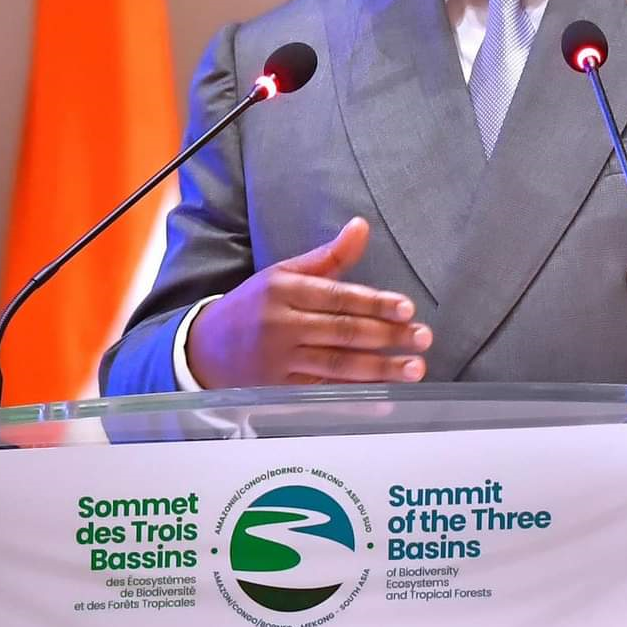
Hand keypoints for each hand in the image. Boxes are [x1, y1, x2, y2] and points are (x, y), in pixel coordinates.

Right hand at [185, 217, 431, 387]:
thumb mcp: (284, 273)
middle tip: (423, 337)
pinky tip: (382, 400)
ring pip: (337, 365)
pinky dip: (354, 398)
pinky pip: (323, 393)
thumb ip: (328, 256)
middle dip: (387, 336)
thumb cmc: (254, 305)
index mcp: (283, 289)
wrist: (204, 349)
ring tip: (414, 368)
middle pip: (342, 332)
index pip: (338, 297)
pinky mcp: (278, 391)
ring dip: (379, 369)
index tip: (407, 309)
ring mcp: (278, 361)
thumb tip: (362, 226)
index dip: (375, 303)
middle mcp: (280, 325)